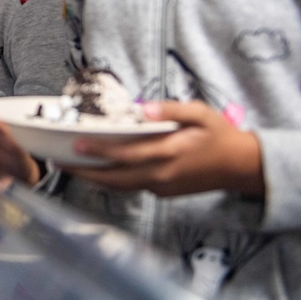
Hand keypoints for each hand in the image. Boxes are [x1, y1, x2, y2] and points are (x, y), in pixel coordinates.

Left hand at [63, 100, 264, 196]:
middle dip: (86, 171)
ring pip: (121, 186)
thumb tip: (144, 109)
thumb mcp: (201, 113)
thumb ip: (171, 110)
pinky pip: (132, 186)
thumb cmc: (220, 135)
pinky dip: (112, 180)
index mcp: (169, 153)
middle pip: (116, 178)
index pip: (126, 154)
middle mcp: (162, 175)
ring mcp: (162, 186)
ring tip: (70, 167)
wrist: (241, 167)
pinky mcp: (163, 192)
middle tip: (59, 162)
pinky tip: (98, 170)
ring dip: (95, 178)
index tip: (76, 146)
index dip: (99, 151)